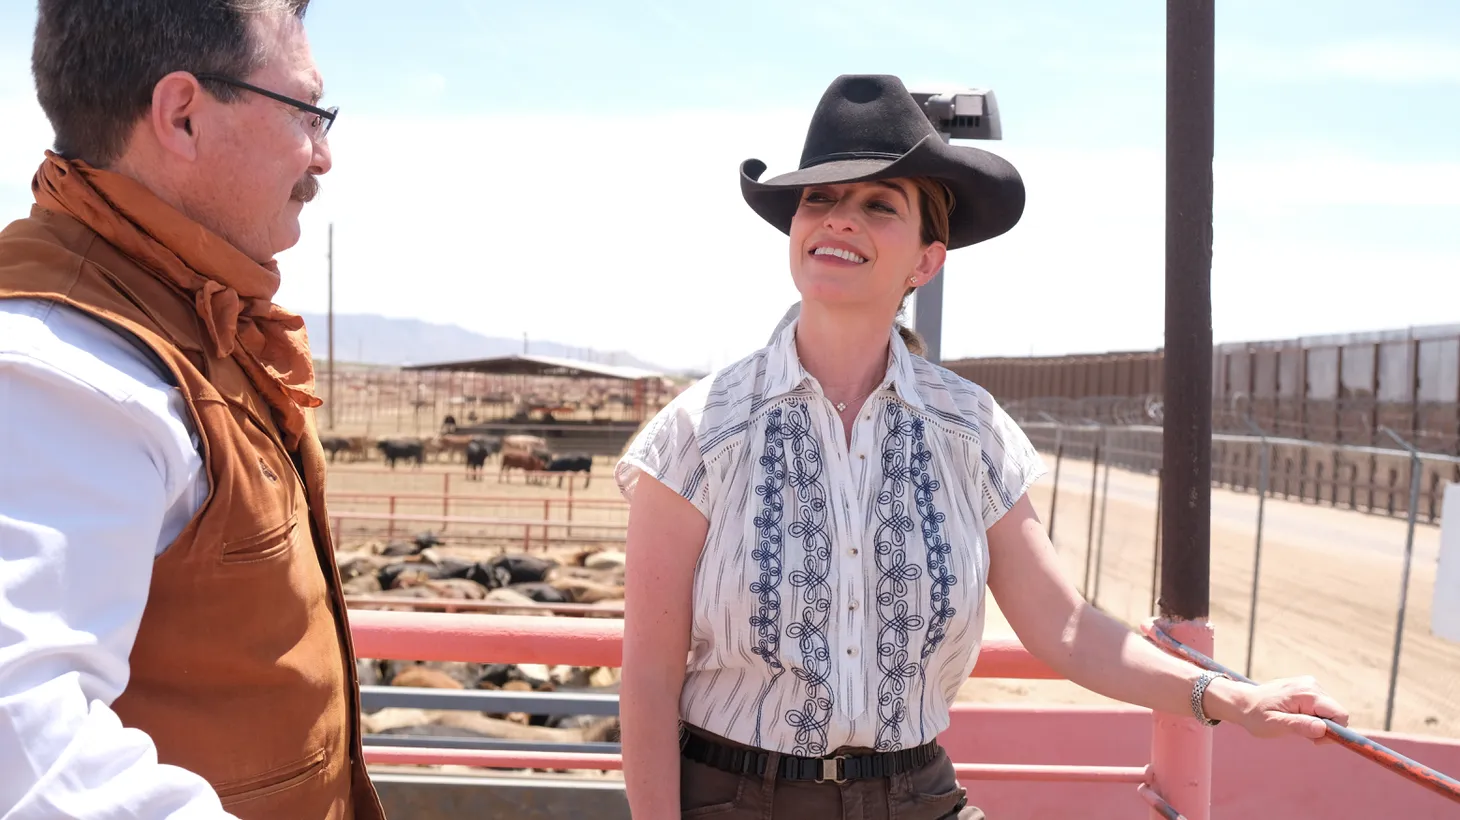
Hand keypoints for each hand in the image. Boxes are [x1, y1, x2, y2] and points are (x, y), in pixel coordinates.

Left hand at [1207, 675, 1349, 742]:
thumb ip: (1298, 725)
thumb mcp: (1274, 724)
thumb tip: (1323, 728)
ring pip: (1330, 711)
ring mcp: (1310, 684)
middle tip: (1301, 734)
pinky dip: (1313, 717)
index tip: (1316, 741)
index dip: (1334, 732)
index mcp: (1306, 693)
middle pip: (1336, 713)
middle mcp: (1312, 685)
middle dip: (1324, 728)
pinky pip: (1322, 707)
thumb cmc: (1255, 715)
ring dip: (1317, 723)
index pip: (1340, 714)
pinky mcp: (1308, 688)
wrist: (1243, 702)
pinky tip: (1296, 717)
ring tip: (1295, 724)